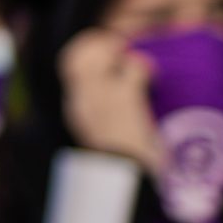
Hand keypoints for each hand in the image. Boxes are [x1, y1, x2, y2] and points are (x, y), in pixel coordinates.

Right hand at [59, 30, 162, 171]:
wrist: (127, 181)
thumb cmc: (120, 162)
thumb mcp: (101, 134)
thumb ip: (100, 111)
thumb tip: (117, 88)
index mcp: (74, 109)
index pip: (69, 66)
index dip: (85, 49)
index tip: (102, 47)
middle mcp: (82, 100)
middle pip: (79, 55)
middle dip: (96, 42)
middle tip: (116, 44)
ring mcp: (101, 98)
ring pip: (103, 54)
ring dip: (120, 51)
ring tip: (134, 59)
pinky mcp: (124, 98)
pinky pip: (133, 67)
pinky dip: (146, 67)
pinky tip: (153, 77)